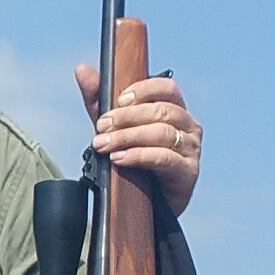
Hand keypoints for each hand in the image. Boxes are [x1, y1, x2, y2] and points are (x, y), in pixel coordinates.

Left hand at [75, 65, 200, 215]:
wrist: (146, 205)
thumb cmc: (135, 161)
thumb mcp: (113, 127)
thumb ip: (99, 99)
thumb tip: (82, 69)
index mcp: (175, 109)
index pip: (167, 88)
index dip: (144, 90)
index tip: (119, 99)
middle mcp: (188, 126)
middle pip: (161, 111)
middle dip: (127, 118)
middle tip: (101, 128)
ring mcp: (191, 149)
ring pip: (163, 133)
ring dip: (128, 137)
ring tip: (103, 145)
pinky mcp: (188, 172)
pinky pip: (165, 158)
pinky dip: (140, 156)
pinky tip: (120, 159)